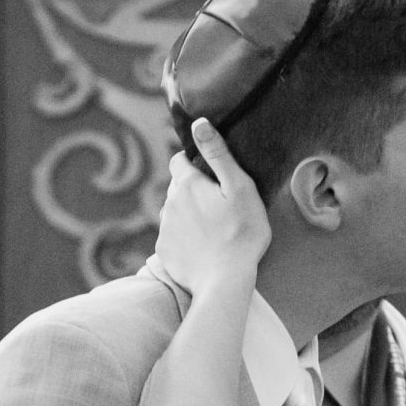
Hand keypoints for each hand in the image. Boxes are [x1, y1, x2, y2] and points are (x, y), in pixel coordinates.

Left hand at [153, 123, 271, 292]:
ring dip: (187, 216)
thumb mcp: (239, 187)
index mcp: (187, 184)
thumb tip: (199, 124)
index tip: (208, 177)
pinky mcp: (164, 252)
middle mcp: (169, 203)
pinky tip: (202, 250)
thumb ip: (218, 154)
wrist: (225, 281)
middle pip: (176, 189)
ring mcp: (164, 228)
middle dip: (191, 192)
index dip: (192, 164)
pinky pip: (172, 238)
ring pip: (173, 213)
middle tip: (216, 208)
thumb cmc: (241, 233)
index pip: (178, 161)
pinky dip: (184, 240)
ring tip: (210, 232)